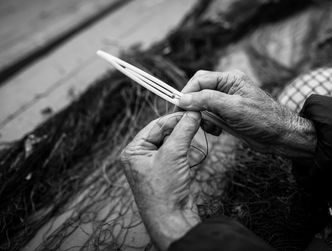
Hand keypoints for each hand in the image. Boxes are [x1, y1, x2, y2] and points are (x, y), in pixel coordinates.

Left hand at [121, 111, 200, 250]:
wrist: (172, 220)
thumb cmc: (164, 191)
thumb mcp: (173, 154)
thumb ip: (183, 130)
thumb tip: (192, 113)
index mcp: (133, 151)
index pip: (155, 125)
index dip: (174, 118)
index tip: (192, 112)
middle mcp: (141, 156)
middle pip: (164, 133)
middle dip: (181, 131)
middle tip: (197, 123)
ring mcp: (154, 165)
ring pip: (173, 143)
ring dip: (185, 142)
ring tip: (194, 145)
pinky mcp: (166, 172)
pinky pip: (177, 155)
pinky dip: (186, 153)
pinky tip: (193, 157)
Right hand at [179, 70, 316, 158]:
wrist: (281, 136)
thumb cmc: (262, 119)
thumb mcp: (233, 108)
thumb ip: (207, 100)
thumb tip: (183, 99)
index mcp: (230, 79)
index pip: (200, 79)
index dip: (187, 92)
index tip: (179, 107)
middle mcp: (227, 87)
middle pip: (199, 91)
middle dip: (193, 105)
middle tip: (189, 119)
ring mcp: (227, 101)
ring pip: (203, 105)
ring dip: (202, 116)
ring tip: (209, 127)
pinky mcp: (228, 114)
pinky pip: (210, 116)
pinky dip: (209, 123)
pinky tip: (216, 131)